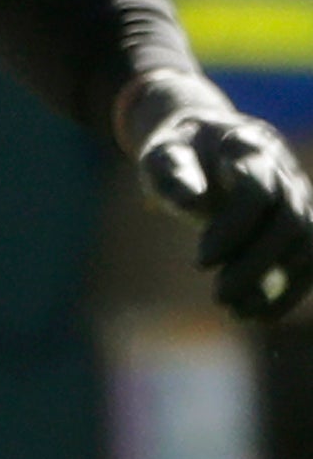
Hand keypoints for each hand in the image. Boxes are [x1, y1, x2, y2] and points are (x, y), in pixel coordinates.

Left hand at [129, 72, 312, 320]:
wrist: (205, 143)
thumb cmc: (178, 151)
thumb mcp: (161, 154)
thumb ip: (173, 174)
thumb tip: (192, 203)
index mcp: (248, 147)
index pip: (255, 190)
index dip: (233, 228)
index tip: (200, 263)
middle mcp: (283, 171)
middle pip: (287, 221)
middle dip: (256, 264)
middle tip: (220, 298)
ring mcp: (298, 196)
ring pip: (306, 243)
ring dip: (280, 284)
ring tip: (240, 314)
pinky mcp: (301, 221)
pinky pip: (308, 257)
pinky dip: (290, 289)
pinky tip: (261, 315)